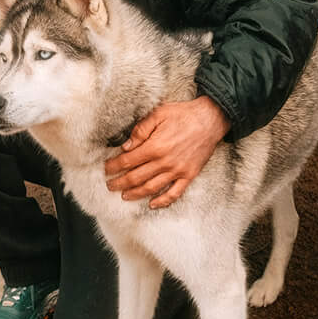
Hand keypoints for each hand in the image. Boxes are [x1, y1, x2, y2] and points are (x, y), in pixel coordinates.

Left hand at [105, 97, 228, 207]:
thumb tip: (126, 147)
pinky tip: (152, 204)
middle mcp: (165, 162)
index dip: (114, 166)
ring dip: (135, 194)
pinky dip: (162, 201)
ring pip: (151, 188)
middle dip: (119, 183)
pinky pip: (174, 193)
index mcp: (155, 146)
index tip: (106, 169)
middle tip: (110, 185)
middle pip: (136, 178)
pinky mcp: (189, 175)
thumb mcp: (158, 114)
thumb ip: (140, 130)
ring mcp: (177, 170)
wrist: (211, 119)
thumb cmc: (183, 114)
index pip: (127, 161)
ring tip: (124, 196)